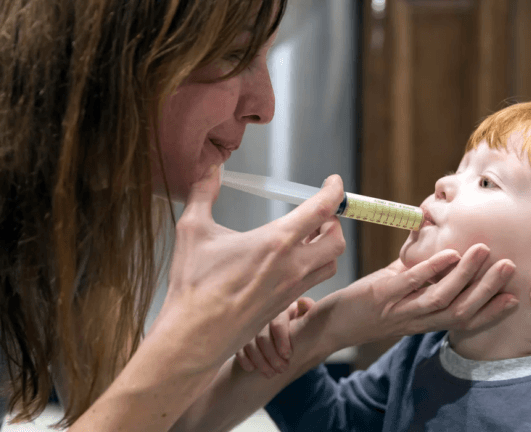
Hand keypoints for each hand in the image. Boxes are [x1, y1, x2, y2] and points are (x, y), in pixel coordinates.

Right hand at [150, 166, 345, 370]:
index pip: (322, 210)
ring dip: (327, 247)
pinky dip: (313, 267)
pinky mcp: (285, 306)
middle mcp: (293, 266)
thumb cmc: (194, 285)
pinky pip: (313, 283)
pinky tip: (292, 263)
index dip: (334, 192)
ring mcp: (292, 289)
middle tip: (320, 213)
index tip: (334, 183)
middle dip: (334, 222)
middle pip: (337, 240)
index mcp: (276, 242)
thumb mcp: (193, 230)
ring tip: (310, 236)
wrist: (194, 336)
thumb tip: (210, 168)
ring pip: (330, 265)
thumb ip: (203, 193)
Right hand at [235, 297, 314, 377]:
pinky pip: (239, 349)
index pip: (277, 323)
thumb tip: (304, 303)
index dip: (281, 339)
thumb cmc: (298, 327)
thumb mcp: (305, 318)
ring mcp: (250, 327)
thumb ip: (308, 311)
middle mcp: (264, 317)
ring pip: (250, 344)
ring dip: (260, 362)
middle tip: (282, 369)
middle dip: (272, 356)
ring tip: (271, 374)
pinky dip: (245, 360)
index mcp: (281, 310)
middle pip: (262, 336)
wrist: (285, 337)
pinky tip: (252, 369)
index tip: (288, 355)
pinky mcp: (241, 338)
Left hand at [318, 244, 516, 350]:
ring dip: (466, 275)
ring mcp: (399, 310)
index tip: (514, 298)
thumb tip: (440, 249)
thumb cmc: (365, 307)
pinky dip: (432, 270)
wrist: (329, 325)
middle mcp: (416, 321)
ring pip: (441, 298)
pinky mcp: (381, 297)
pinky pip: (411, 284)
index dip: (490, 312)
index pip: (463, 321)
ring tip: (483, 251)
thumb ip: (419, 276)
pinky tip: (449, 254)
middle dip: (487, 289)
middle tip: (509, 266)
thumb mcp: (398, 293)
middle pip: (460, 310)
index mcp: (423, 321)